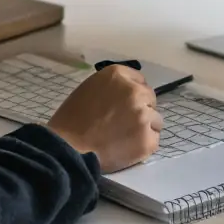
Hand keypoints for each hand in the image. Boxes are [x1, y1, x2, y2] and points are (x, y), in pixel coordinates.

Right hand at [47, 65, 161, 172]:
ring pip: (155, 120)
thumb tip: (126, 95)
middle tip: (125, 123)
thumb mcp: (90, 89)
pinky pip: (154, 139)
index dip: (133, 93)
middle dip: (141, 109)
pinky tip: (128, 148)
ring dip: (145, 127)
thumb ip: (112, 87)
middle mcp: (135, 91)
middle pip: (150, 98)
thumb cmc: (72, 119)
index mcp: (117, 75)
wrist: (68, 147)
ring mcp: (143, 115)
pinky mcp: (148, 139)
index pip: (139, 80)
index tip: (125, 105)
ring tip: (125, 137)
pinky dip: (144, 145)